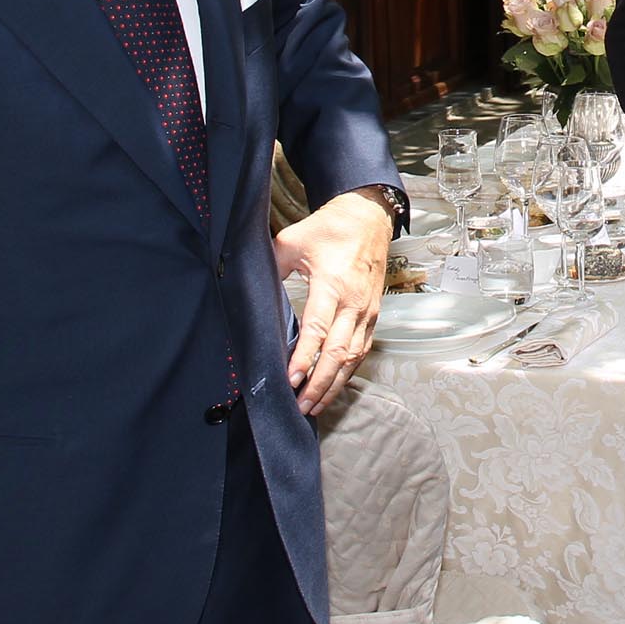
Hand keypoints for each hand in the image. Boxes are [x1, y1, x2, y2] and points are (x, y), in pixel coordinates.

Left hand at [274, 191, 391, 413]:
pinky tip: (334, 386)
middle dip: (319, 383)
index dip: (304, 357)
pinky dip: (348, 372)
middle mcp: (353, 302)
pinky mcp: (373, 315)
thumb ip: (272, 267)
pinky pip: (362, 349)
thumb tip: (251, 291)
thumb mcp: (292, 240)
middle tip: (301, 405)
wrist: (369, 218)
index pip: (318, 329)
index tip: (290, 379)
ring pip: (353, 357)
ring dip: (334, 384)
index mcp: (332, 284)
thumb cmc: (329, 229)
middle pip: (338, 352)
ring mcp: (366, 311)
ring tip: (315, 405)